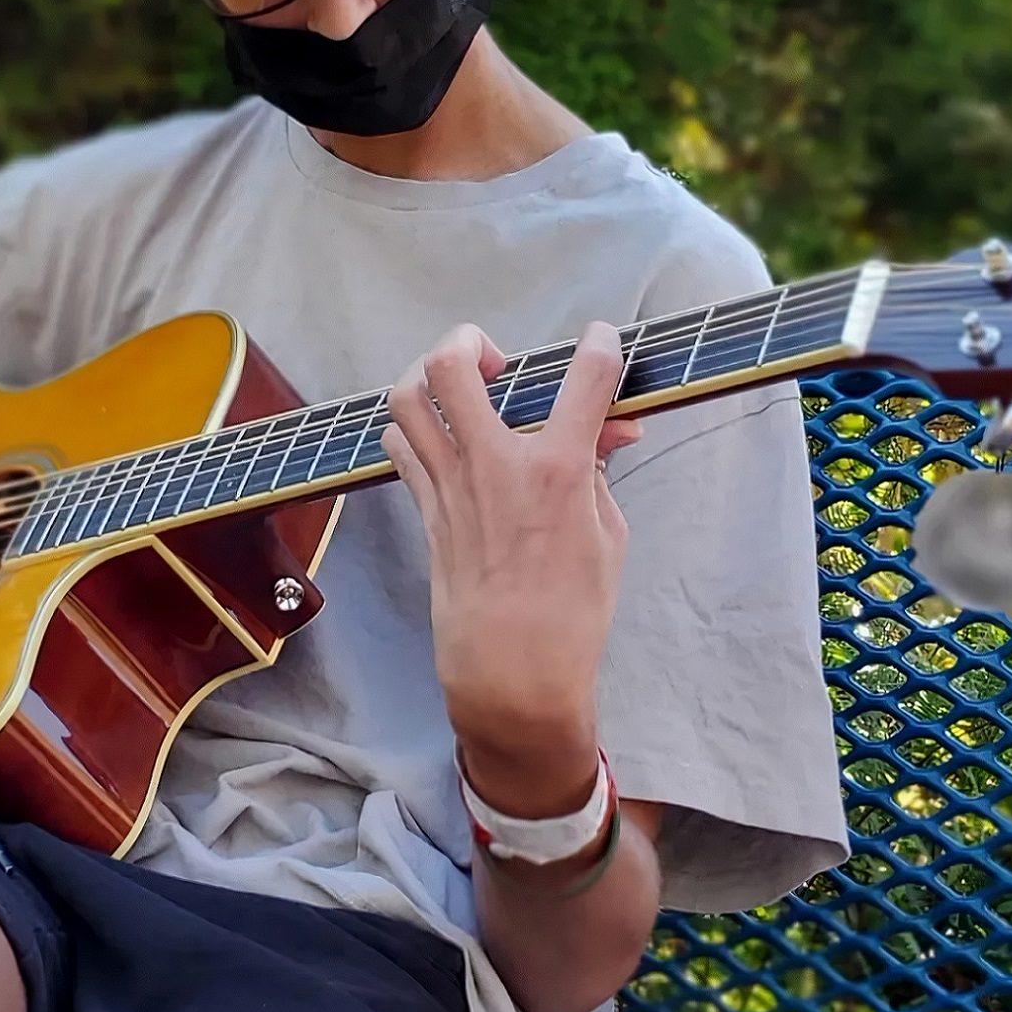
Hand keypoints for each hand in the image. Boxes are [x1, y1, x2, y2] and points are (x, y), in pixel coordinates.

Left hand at [381, 321, 639, 765]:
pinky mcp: (426, 510)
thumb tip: (608, 425)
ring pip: (408, 399)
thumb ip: (599, 468)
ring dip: (428, 377)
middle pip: (452, 367)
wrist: (511, 671)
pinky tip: (442, 437)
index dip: (597, 346)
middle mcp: (496, 467)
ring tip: (458, 390)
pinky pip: (402, 445)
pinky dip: (416, 427)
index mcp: (557, 470)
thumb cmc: (572, 612)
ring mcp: (451, 486)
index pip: (582, 378)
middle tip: (496, 360)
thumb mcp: (608, 534)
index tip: (599, 340)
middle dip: (470, 341)